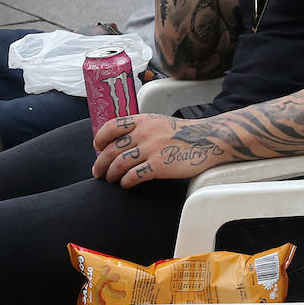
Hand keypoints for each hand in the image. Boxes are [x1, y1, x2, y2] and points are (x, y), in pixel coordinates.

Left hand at [92, 113, 228, 186]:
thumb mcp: (159, 122)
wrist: (207, 140)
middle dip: (100, 163)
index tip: (97, 148)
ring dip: (111, 174)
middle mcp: (144, 133)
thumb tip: (120, 140)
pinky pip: (133, 176)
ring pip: (119, 164)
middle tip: (98, 172)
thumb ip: (141, 128)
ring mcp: (151, 149)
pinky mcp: (159, 166)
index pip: (111, 126)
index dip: (100, 139)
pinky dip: (125, 182)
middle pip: (111, 149)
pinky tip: (126, 184)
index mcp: (143, 120)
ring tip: (111, 179)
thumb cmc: (183, 133)